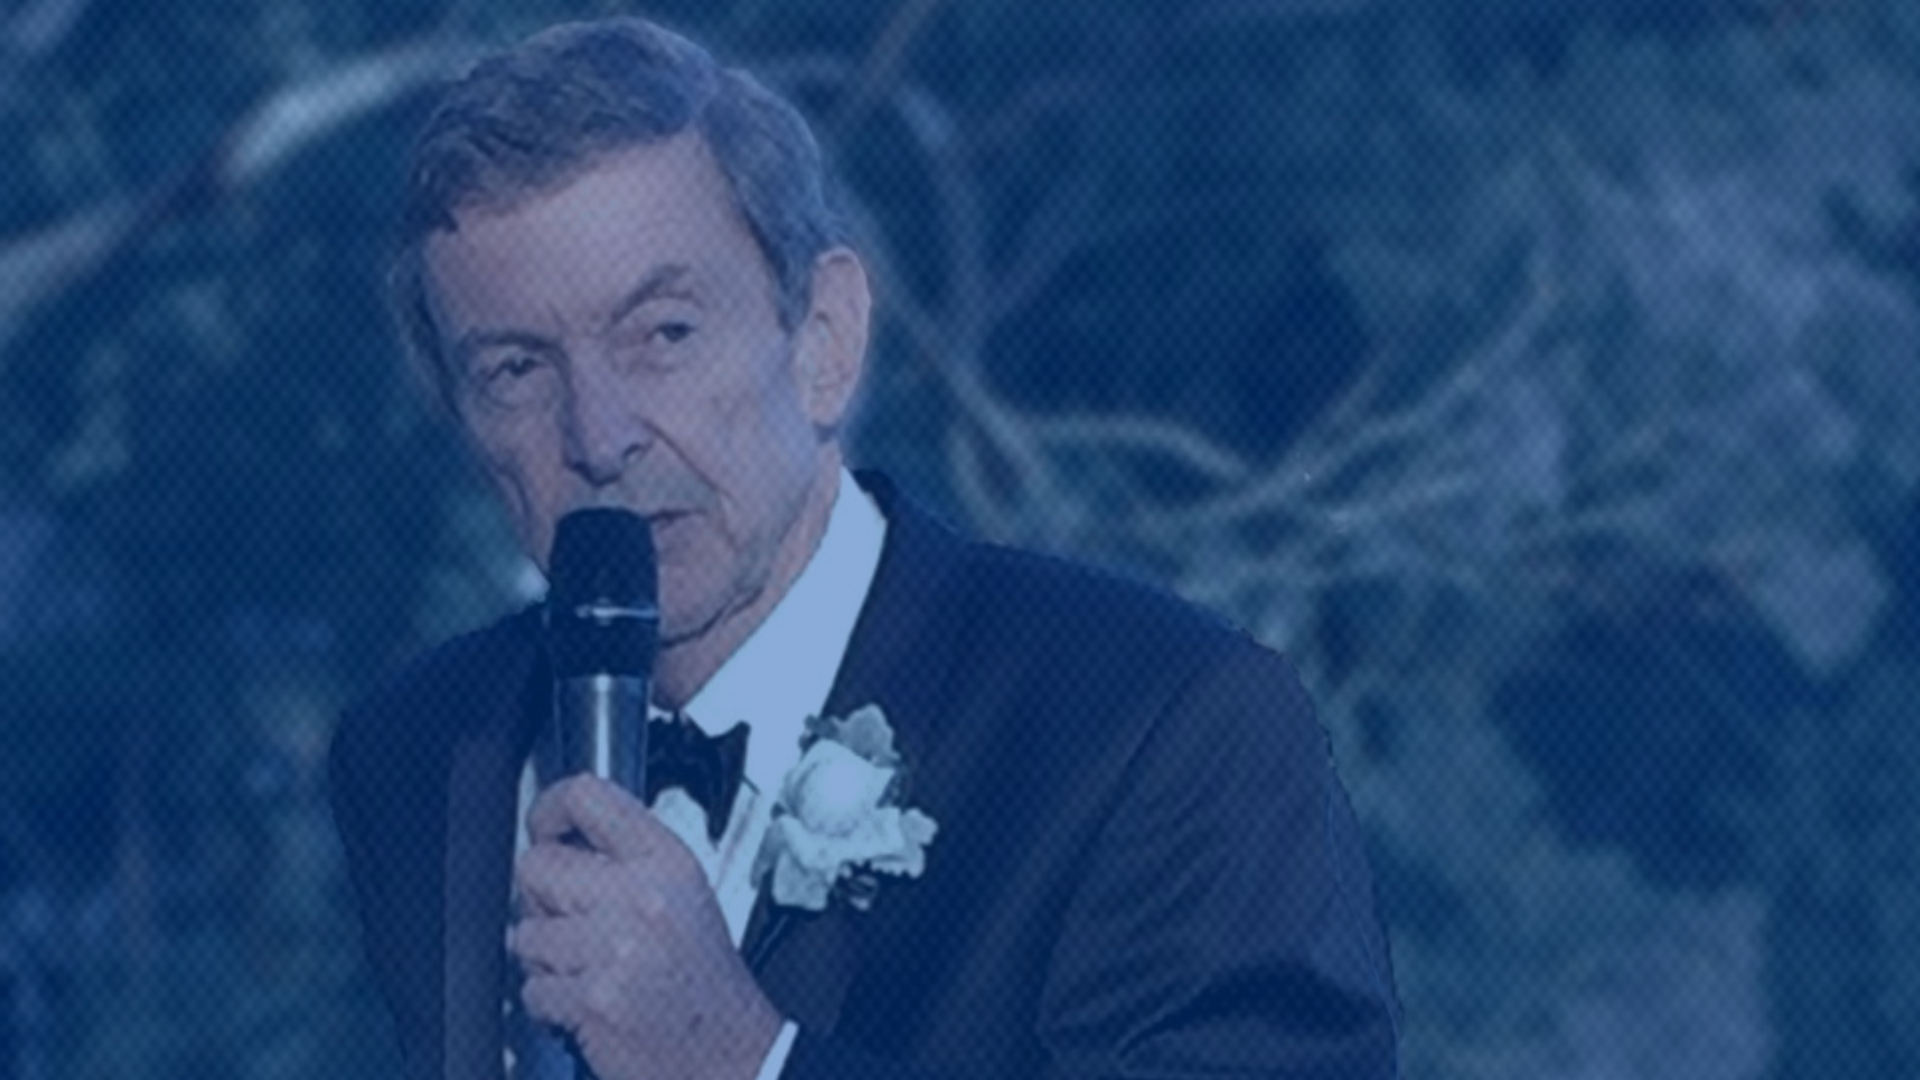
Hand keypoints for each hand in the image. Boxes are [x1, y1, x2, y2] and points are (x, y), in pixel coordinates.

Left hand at [511, 775, 782, 1079]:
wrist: (731, 1055)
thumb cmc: (704, 983)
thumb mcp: (684, 898)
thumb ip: (627, 863)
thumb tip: (557, 845)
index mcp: (667, 862)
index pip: (588, 798)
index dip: (549, 808)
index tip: (543, 828)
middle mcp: (642, 897)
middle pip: (536, 866)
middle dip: (541, 901)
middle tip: (572, 925)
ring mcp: (615, 949)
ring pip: (525, 934)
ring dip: (545, 961)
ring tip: (589, 972)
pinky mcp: (592, 999)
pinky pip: (533, 989)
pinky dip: (551, 1005)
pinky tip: (589, 1005)